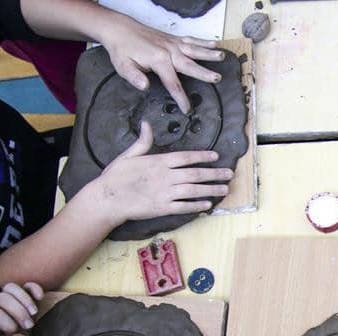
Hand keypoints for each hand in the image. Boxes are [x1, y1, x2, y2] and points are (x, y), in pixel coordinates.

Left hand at [0, 282, 42, 335]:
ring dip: (25, 299)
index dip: (6, 323)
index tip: (16, 333)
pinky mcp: (26, 297)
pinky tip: (41, 298)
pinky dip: (35, 288)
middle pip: (2, 298)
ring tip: (35, 312)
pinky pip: (28, 285)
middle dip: (18, 311)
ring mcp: (11, 300)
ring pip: (11, 288)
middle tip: (30, 325)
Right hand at [87, 121, 231, 225]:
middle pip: (195, 174)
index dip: (202, 156)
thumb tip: (147, 124)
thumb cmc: (116, 176)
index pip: (186, 157)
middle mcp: (166, 177)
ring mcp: (165, 193)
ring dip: (211, 189)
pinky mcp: (163, 208)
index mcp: (158, 162)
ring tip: (225, 189)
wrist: (107, 199)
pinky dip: (197, 205)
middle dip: (214, 173)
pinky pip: (184, 206)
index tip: (216, 156)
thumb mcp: (128, 155)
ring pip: (194, 190)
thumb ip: (142, 142)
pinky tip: (208, 205)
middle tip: (230, 174)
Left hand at [98, 14, 223, 112]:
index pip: (173, 83)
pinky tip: (214, 43)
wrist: (119, 28)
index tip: (188, 109)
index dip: (181, 98)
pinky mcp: (172, 39)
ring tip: (222, 56)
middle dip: (204, 72)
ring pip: (194, 50)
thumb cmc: (121, 49)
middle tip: (217, 78)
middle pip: (190, 65)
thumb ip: (134, 77)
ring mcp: (172, 44)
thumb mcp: (123, 66)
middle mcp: (169, 51)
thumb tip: (145, 87)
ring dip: (209, 53)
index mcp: (158, 60)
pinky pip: (190, 40)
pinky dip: (203, 41)